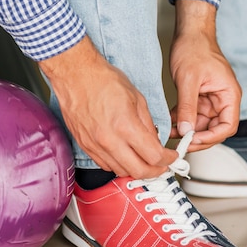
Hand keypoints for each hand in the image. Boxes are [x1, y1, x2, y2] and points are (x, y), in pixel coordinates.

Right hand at [39, 36, 177, 178]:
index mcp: (125, 126)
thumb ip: (148, 124)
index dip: (168, 159)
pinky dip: (119, 165)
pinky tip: (125, 156)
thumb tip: (155, 142)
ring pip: (121, 171)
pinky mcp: (85, 146)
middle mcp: (109, 140)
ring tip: (144, 160)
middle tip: (162, 165)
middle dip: (156, 171)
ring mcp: (95, 145)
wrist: (75, 75)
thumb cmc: (102, 80)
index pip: (154, 156)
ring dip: (137, 169)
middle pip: (139, 171)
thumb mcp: (137, 98)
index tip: (171, 157)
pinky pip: (105, 165)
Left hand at [169, 0, 241, 150]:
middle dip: (198, 137)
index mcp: (229, 95)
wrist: (190, 32)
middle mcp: (223, 100)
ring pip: (201, 124)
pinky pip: (192, 115)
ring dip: (187, 130)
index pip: (227, 126)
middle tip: (180, 142)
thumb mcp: (189, 79)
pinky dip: (181, 121)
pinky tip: (169, 123)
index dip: (212, 137)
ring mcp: (211, 99)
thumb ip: (188, 106)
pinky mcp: (199, 97)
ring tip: (170, 133)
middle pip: (215, 129)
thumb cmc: (195, 48)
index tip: (194, 140)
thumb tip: (185, 130)